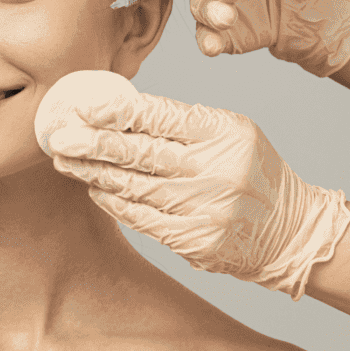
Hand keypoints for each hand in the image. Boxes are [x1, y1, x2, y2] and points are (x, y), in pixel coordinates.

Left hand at [48, 89, 349, 299]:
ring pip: (135, 187)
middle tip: (59, 137)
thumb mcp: (231, 132)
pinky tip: (93, 188)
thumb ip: (182, 123)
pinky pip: (143, 219)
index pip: (162, 117)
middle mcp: (215, 170)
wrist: (291, 232)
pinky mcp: (195, 241)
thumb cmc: (251, 171)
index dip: (118, 112)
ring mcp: (204, 209)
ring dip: (94, 173)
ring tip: (64, 160)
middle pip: (142, 154)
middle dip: (94, 144)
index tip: (83, 109)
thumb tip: (117, 113)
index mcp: (224, 133)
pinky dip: (114, 202)